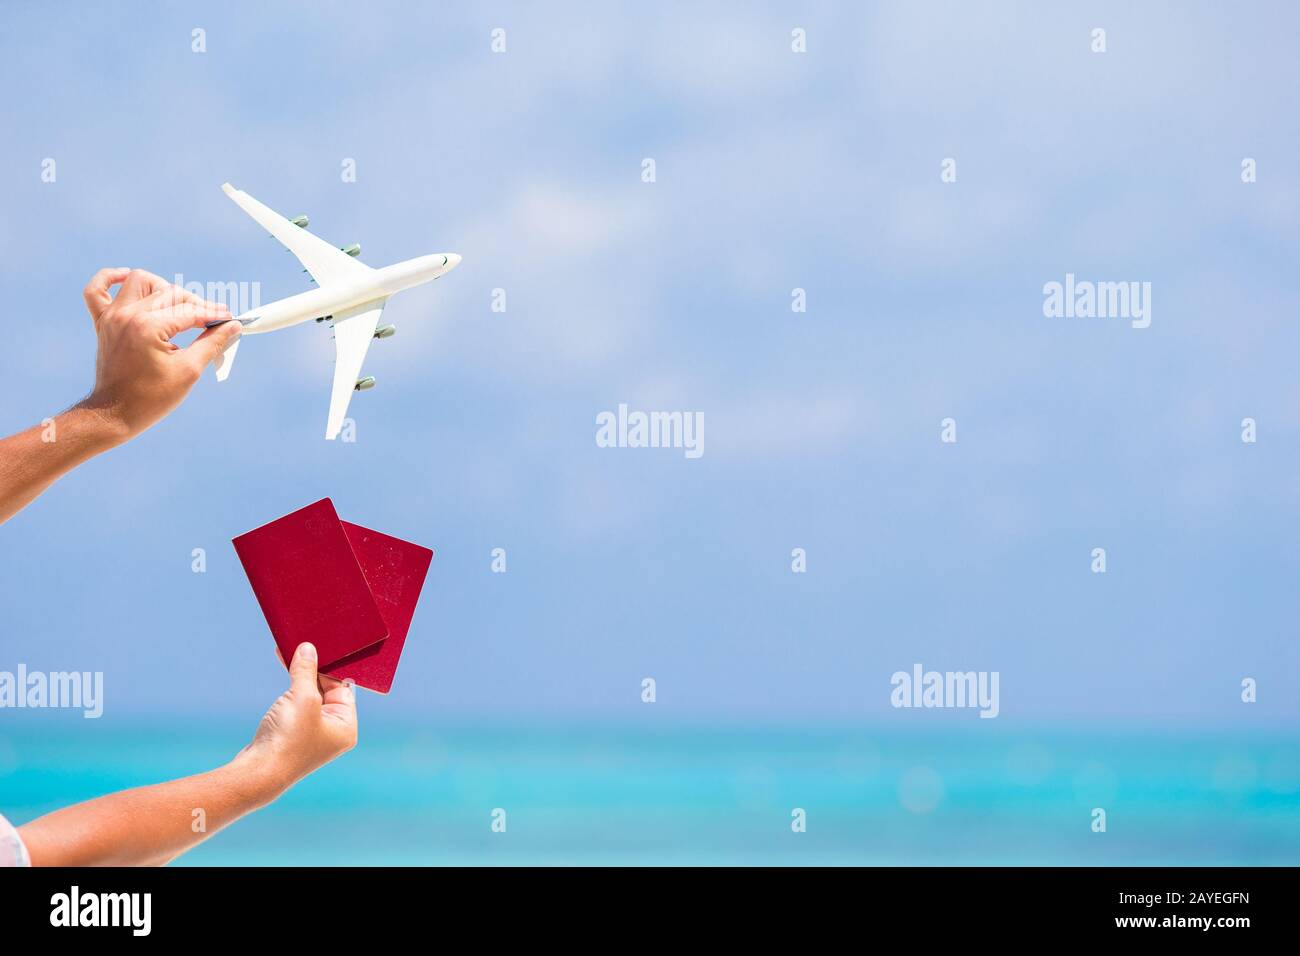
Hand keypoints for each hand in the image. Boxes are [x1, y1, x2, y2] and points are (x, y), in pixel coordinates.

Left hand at [79, 267, 240, 440]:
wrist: (115, 414)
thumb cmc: (152, 398)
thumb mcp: (189, 370)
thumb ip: (212, 343)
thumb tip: (232, 326)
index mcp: (148, 327)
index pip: (190, 311)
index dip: (214, 315)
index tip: (231, 319)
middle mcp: (127, 315)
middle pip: (170, 293)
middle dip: (196, 304)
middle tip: (213, 320)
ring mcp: (112, 316)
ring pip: (139, 281)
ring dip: (162, 287)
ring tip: (178, 306)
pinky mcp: (102, 322)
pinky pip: (97, 289)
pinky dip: (110, 278)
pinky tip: (126, 277)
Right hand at [237, 643, 358, 792]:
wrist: (258, 771)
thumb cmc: (288, 739)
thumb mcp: (302, 697)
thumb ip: (306, 671)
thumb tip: (308, 649)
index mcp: (346, 726)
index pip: (344, 687)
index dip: (330, 667)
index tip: (319, 648)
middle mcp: (333, 731)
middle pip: (326, 690)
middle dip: (313, 669)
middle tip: (301, 646)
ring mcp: (312, 733)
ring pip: (309, 695)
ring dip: (299, 676)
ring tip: (288, 653)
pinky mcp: (293, 733)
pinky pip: (295, 703)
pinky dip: (290, 687)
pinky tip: (283, 669)